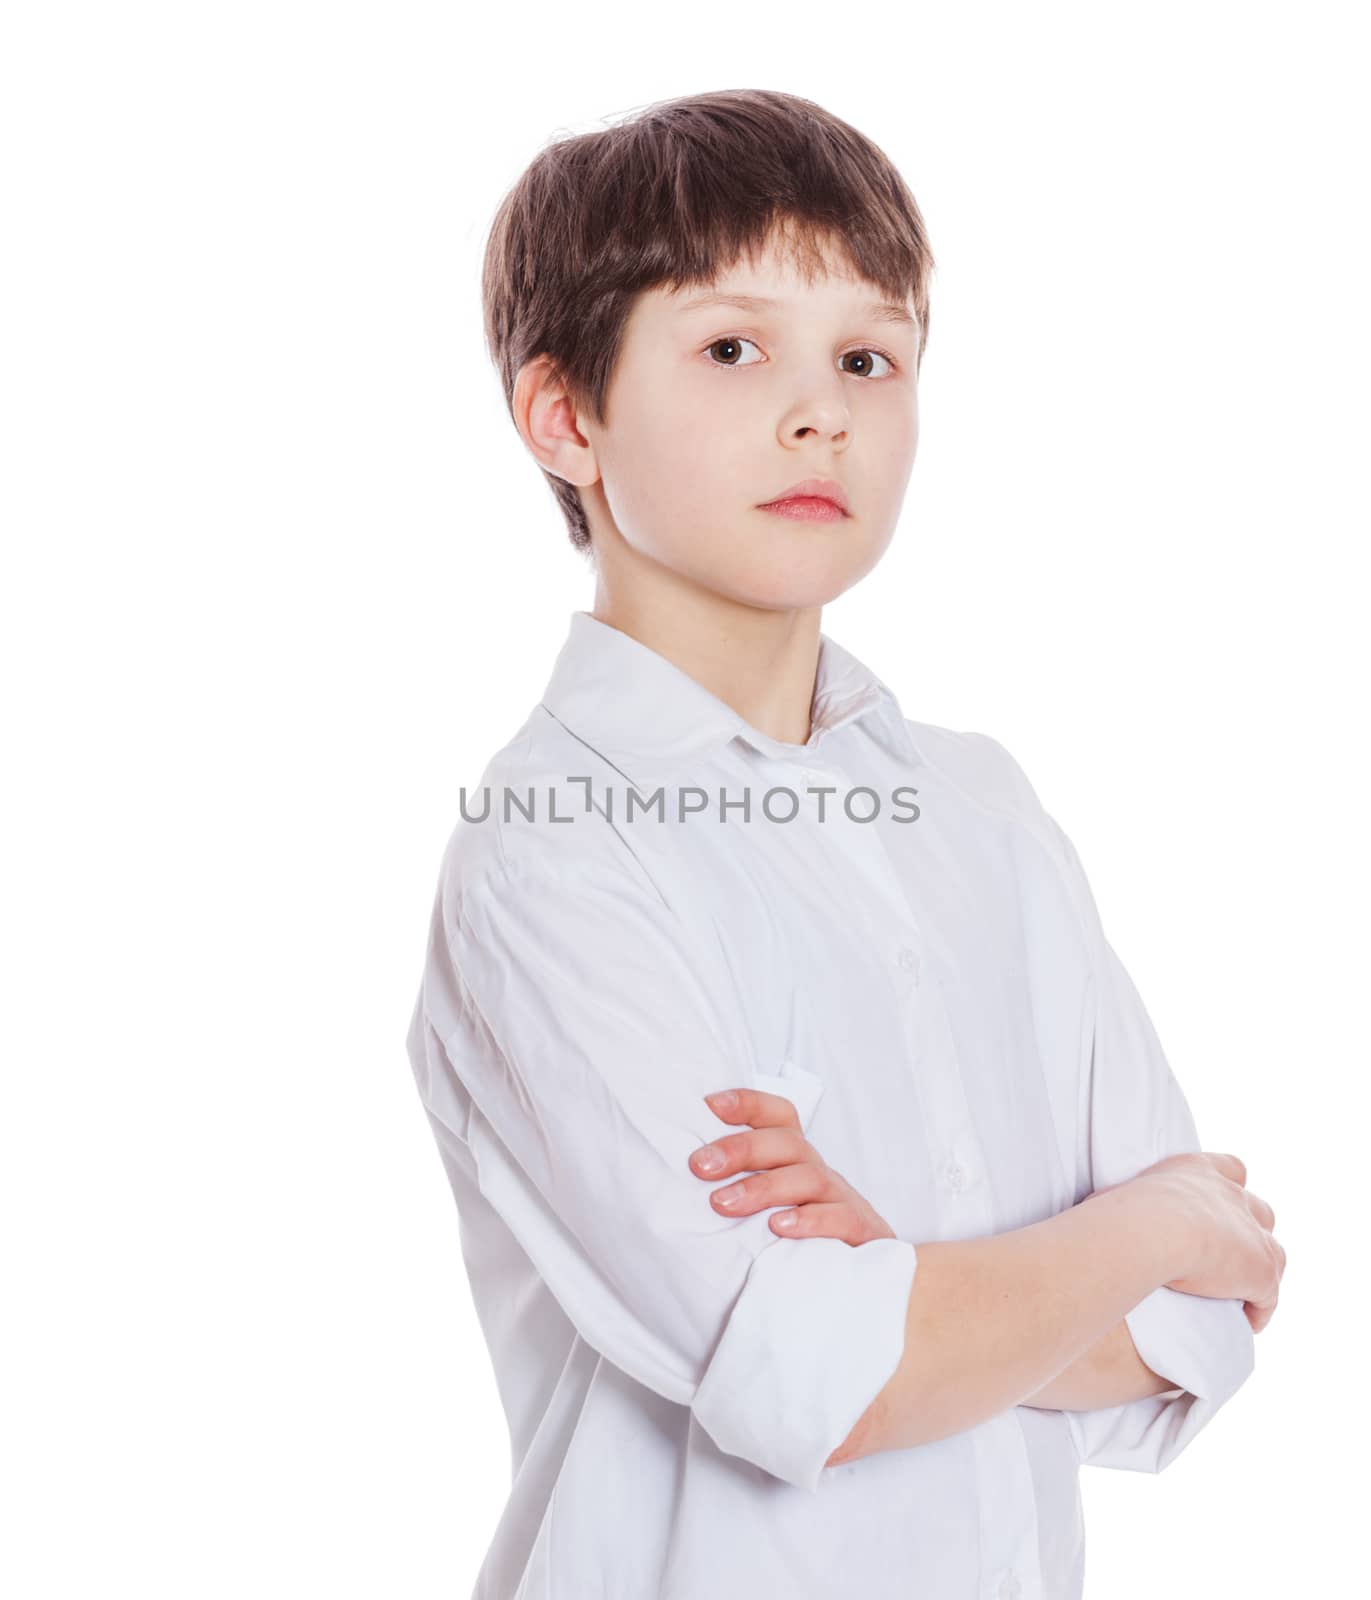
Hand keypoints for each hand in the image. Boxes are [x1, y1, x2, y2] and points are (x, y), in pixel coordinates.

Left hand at [688, 1086, 895, 1244]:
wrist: (864, 1278)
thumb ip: (737, 1187)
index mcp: (795, 1159)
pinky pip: (839, 1218)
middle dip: (740, 1149)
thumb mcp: (771, 1205)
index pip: (778, 1115)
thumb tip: (682, 1177)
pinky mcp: (858, 1232)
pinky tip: (777, 1228)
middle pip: (786, 1142)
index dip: (748, 1103)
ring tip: (723, 1204)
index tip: (709, 1105)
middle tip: (699, 1166)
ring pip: (808, 1177)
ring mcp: (840, 1199)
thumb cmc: (802, 1237)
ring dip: (763, 1187)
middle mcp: (817, 1171)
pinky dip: (808, 1220)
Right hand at [1131, 1151, 1284, 1333]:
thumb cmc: (1120, 1212)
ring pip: (1274, 1252)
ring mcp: (1251, 1232)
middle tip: (1226, 1257)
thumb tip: (1088, 1221)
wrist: (1151, 1229)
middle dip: (1249, 1232)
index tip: (1216, 1208)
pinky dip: (1259, 1310)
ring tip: (1238, 1295)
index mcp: (1197, 1171)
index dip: (1230, 1188)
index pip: (1231, 1169)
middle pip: (1260, 1211)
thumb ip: (1115, 1206)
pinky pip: (1269, 1297)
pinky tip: (1244, 1322)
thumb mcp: (1115, 1197)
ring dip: (1259, 1271)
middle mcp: (1231, 1195)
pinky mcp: (1261, 1270)